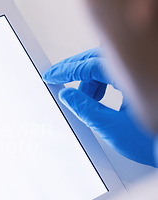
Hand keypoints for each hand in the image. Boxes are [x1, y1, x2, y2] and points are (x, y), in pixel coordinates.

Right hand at [43, 48, 155, 166]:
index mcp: (135, 77)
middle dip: (77, 69)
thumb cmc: (156, 142)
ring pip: (110, 63)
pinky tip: (100, 96)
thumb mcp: (113, 128)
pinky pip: (121, 70)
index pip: (93, 65)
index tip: (53, 76)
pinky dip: (105, 80)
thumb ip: (86, 110)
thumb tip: (68, 95)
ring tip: (84, 98)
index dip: (68, 70)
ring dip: (91, 77)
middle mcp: (141, 70)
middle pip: (100, 57)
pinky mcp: (146, 82)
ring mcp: (145, 74)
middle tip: (59, 78)